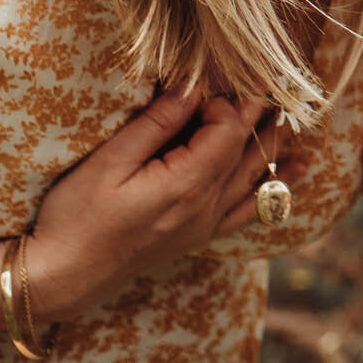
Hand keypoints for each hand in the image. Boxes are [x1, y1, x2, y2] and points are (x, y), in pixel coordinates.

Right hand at [26, 90, 292, 319]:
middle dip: (261, 117)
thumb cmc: (75, 218)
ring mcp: (204, 226)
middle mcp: (205, 208)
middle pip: (245, 153)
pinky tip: (292, 176)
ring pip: (253, 180)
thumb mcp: (109, 163)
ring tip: (299, 121)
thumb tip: (191, 87)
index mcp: (186, 186)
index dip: (226, 103)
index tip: (209, 85)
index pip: (227, 132)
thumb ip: (155, 124)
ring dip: (275, 148)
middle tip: (278, 84)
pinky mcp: (197, 237)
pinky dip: (272, 189)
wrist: (63, 278)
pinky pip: (246, 210)